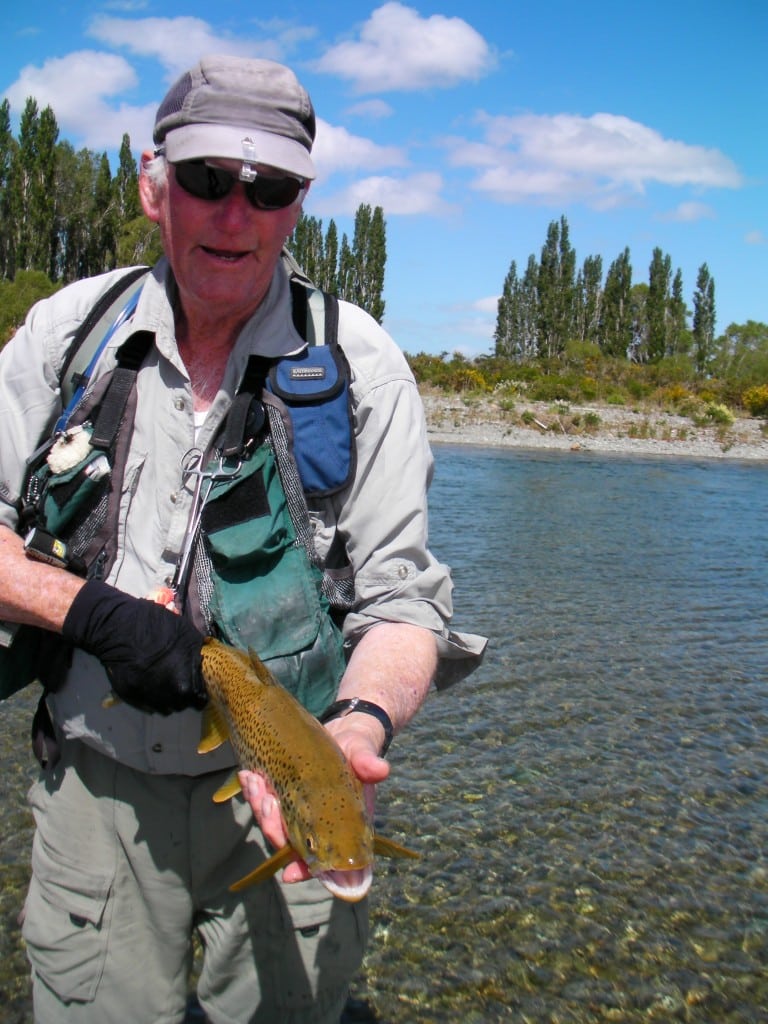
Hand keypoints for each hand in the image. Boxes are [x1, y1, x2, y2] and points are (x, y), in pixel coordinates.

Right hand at [62, 579, 205, 713]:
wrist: (119, 628)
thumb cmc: (156, 627)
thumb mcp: (188, 634)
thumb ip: (197, 655)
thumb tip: (203, 662)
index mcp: (185, 684)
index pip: (199, 701)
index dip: (199, 692)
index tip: (195, 684)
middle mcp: (167, 698)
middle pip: (182, 705)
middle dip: (182, 694)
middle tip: (178, 678)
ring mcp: (146, 700)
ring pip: (164, 708)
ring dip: (166, 697)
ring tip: (162, 680)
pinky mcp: (130, 698)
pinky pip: (147, 705)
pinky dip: (150, 696)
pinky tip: (148, 681)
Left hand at [238, 715, 389, 882]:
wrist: (344, 731)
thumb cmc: (358, 747)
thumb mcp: (363, 751)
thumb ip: (368, 762)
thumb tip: (381, 769)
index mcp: (344, 826)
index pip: (326, 860)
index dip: (307, 870)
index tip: (289, 874)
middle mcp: (319, 825)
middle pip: (290, 844)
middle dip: (273, 827)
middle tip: (266, 801)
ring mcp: (300, 811)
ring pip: (273, 825)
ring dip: (260, 807)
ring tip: (254, 781)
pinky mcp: (286, 795)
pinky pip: (265, 804)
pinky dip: (255, 793)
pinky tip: (248, 775)